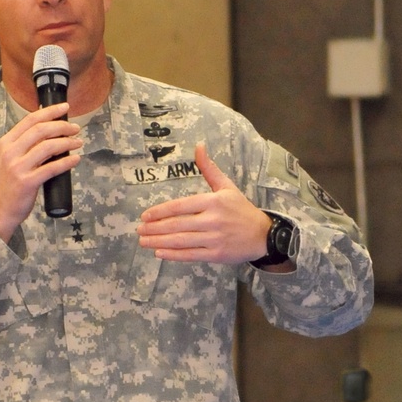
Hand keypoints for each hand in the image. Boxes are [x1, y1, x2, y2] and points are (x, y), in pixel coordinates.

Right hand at [0, 105, 82, 243]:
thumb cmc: (9, 184)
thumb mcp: (10, 159)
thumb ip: (24, 145)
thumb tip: (50, 133)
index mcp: (6, 142)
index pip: (30, 120)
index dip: (50, 111)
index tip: (65, 108)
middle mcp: (11, 152)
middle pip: (41, 130)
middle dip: (62, 126)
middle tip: (75, 128)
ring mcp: (18, 167)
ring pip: (48, 147)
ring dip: (67, 143)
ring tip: (78, 143)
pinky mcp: (27, 182)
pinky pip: (51, 168)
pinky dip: (66, 162)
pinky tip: (75, 160)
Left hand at [137, 142, 270, 262]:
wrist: (262, 234)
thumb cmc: (241, 209)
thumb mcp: (226, 186)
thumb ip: (209, 169)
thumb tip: (198, 146)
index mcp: (213, 201)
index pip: (180, 206)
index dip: (160, 211)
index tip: (145, 216)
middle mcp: (212, 219)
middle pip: (177, 224)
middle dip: (155, 228)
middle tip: (139, 230)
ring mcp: (214, 238)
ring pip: (181, 240)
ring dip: (159, 242)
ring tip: (144, 242)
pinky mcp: (216, 254)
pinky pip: (190, 255)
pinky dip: (174, 255)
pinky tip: (160, 253)